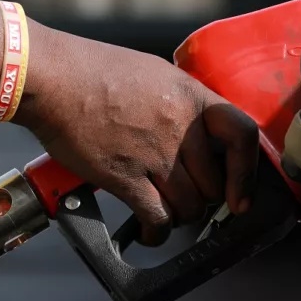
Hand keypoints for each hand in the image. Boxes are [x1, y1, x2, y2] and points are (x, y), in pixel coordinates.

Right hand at [17, 25, 259, 245]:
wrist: (53, 79)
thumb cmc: (90, 69)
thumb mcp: (150, 72)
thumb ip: (177, 101)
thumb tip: (191, 127)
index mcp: (189, 96)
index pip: (242, 135)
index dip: (247, 170)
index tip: (241, 192)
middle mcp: (178, 126)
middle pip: (213, 183)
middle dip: (202, 196)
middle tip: (188, 196)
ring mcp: (154, 154)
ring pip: (189, 206)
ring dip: (179, 215)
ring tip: (166, 212)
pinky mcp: (125, 177)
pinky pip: (157, 218)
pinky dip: (156, 231)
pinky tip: (149, 231)